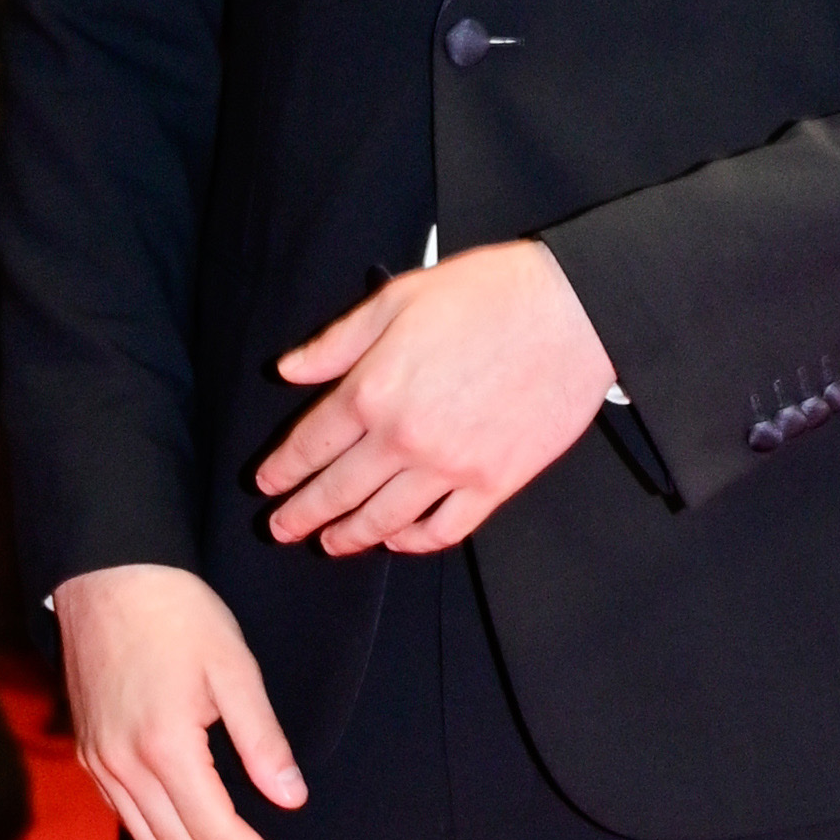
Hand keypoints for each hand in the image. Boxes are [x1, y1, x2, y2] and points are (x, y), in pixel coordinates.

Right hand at [54, 562, 305, 839]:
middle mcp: (124, 766)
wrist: (109, 577)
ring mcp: (102, 764)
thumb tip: (291, 801)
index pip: (216, 832)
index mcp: (165, 747)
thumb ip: (264, 742)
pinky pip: (130, 819)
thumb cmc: (179, 615)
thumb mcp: (235, 670)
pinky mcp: (93, 755)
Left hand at [257, 239, 615, 555]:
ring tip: (329, 544)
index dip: (282, 469)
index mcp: (373, 390)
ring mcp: (451, 467)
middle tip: (281, 529)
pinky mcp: (495, 483)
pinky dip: (415, 541)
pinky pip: (445, 528)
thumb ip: (338, 342)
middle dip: (302, 514)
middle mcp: (404, 438)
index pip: (311, 443)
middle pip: (338, 489)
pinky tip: (398, 540)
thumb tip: (289, 371)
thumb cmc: (489, 294)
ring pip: (384, 518)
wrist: (572, 312)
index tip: (266, 485)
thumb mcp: (398, 300)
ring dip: (349, 536)